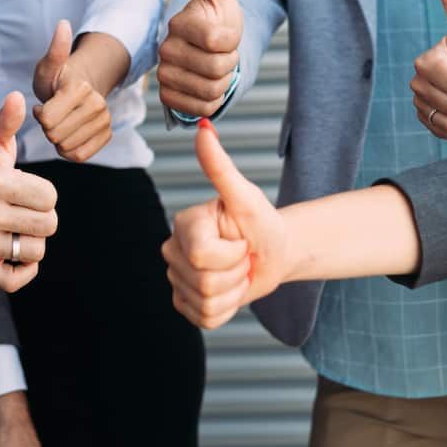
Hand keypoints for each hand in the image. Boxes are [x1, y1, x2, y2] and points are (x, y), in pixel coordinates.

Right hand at [0, 92, 57, 292]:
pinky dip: (23, 268)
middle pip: (48, 225)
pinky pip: (15, 280)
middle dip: (41, 214)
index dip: (45, 192)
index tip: (26, 186)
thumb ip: (7, 120)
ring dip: (32, 238)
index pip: (50, 198)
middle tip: (22, 205)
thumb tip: (17, 98)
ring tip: (15, 223)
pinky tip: (15, 247)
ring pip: (35, 251)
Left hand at [32, 21, 112, 162]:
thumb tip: (63, 23)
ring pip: (66, 147)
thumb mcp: (48, 67)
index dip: (40, 114)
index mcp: (80, 88)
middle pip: (55, 135)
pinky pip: (79, 156)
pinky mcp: (107, 135)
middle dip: (48, 127)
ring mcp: (105, 121)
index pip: (46, 120)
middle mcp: (97, 104)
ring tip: (62, 121)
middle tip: (54, 113)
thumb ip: (55, 50)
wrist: (82, 88)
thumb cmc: (58, 79)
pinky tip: (69, 134)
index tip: (45, 103)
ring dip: (58, 138)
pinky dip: (69, 149)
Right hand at [157, 0, 241, 118]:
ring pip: (211, 91)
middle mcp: (167, 49)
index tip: (226, 34)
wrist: (208, 51)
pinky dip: (213, 100)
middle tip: (223, 53)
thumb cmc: (218, 20)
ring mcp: (165, 75)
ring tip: (216, 68)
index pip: (217, 40)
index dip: (231, 40)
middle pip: (216, 69)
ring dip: (223, 82)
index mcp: (180, 23)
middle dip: (229, 63)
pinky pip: (202, 108)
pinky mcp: (169, 98)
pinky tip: (207, 84)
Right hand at [163, 119, 288, 328]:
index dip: (232, 253)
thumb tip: (203, 128)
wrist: (273, 253)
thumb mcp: (246, 197)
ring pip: (206, 303)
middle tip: (242, 256)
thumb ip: (220, 167)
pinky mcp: (184, 304)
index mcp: (184, 224)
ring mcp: (176, 279)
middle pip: (204, 282)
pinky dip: (227, 309)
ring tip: (238, 271)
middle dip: (236, 273)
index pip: (200, 255)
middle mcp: (172, 250)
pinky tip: (230, 290)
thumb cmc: (262, 222)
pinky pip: (205, 319)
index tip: (240, 239)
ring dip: (234, 292)